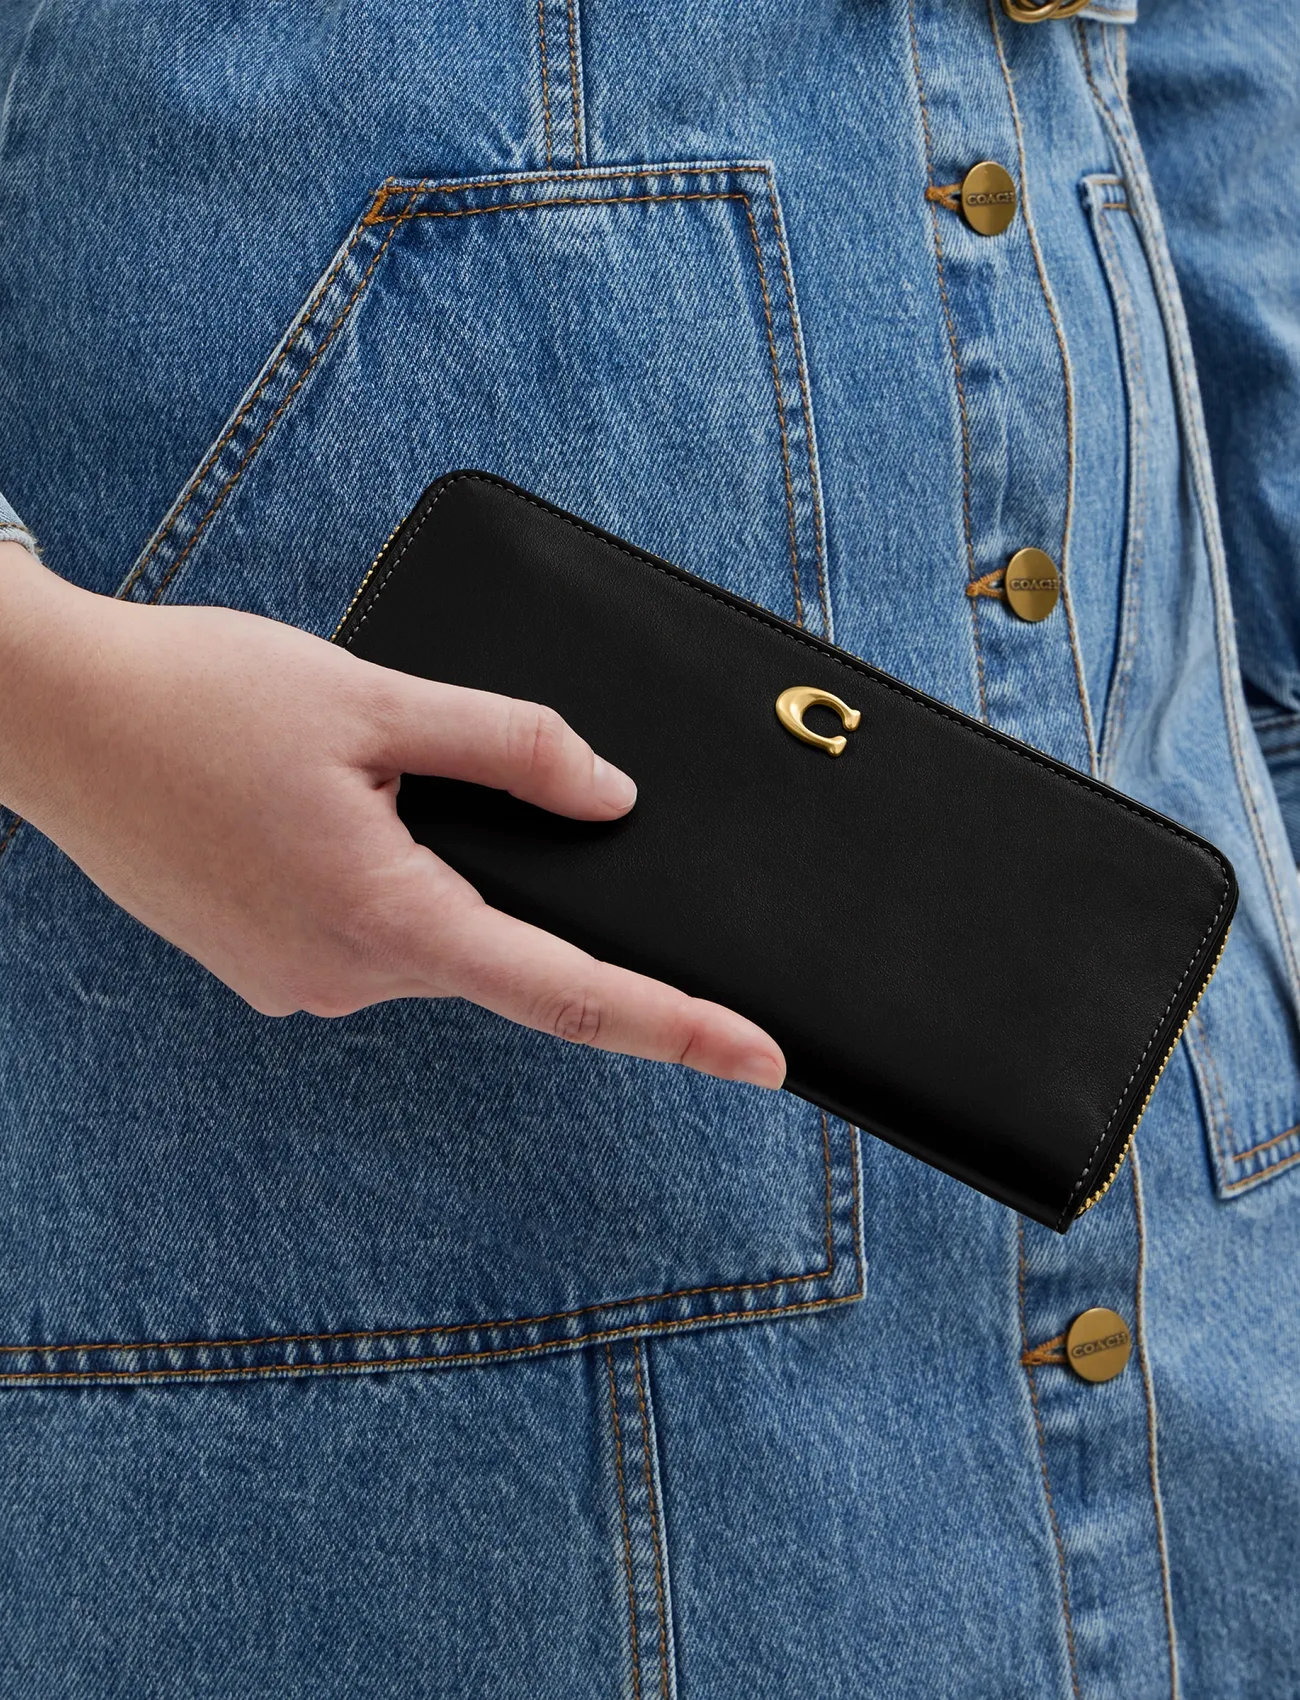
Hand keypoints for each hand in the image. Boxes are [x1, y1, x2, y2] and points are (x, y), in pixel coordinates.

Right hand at [0, 544, 783, 1086]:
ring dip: (430, 863)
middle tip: (418, 771)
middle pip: (493, 945)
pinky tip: (321, 810)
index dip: (677, 1026)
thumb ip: (507, 747)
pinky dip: (384, 877)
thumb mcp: (370, 700)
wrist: (51, 719)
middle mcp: (343, 975)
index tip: (763, 1060)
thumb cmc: (197, 697)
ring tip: (340, 769)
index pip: (567, 990)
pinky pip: (369, 930)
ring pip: (427, 930)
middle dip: (512, 879)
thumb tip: (610, 798)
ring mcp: (296, 981)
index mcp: (384, 916)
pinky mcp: (264, 964)